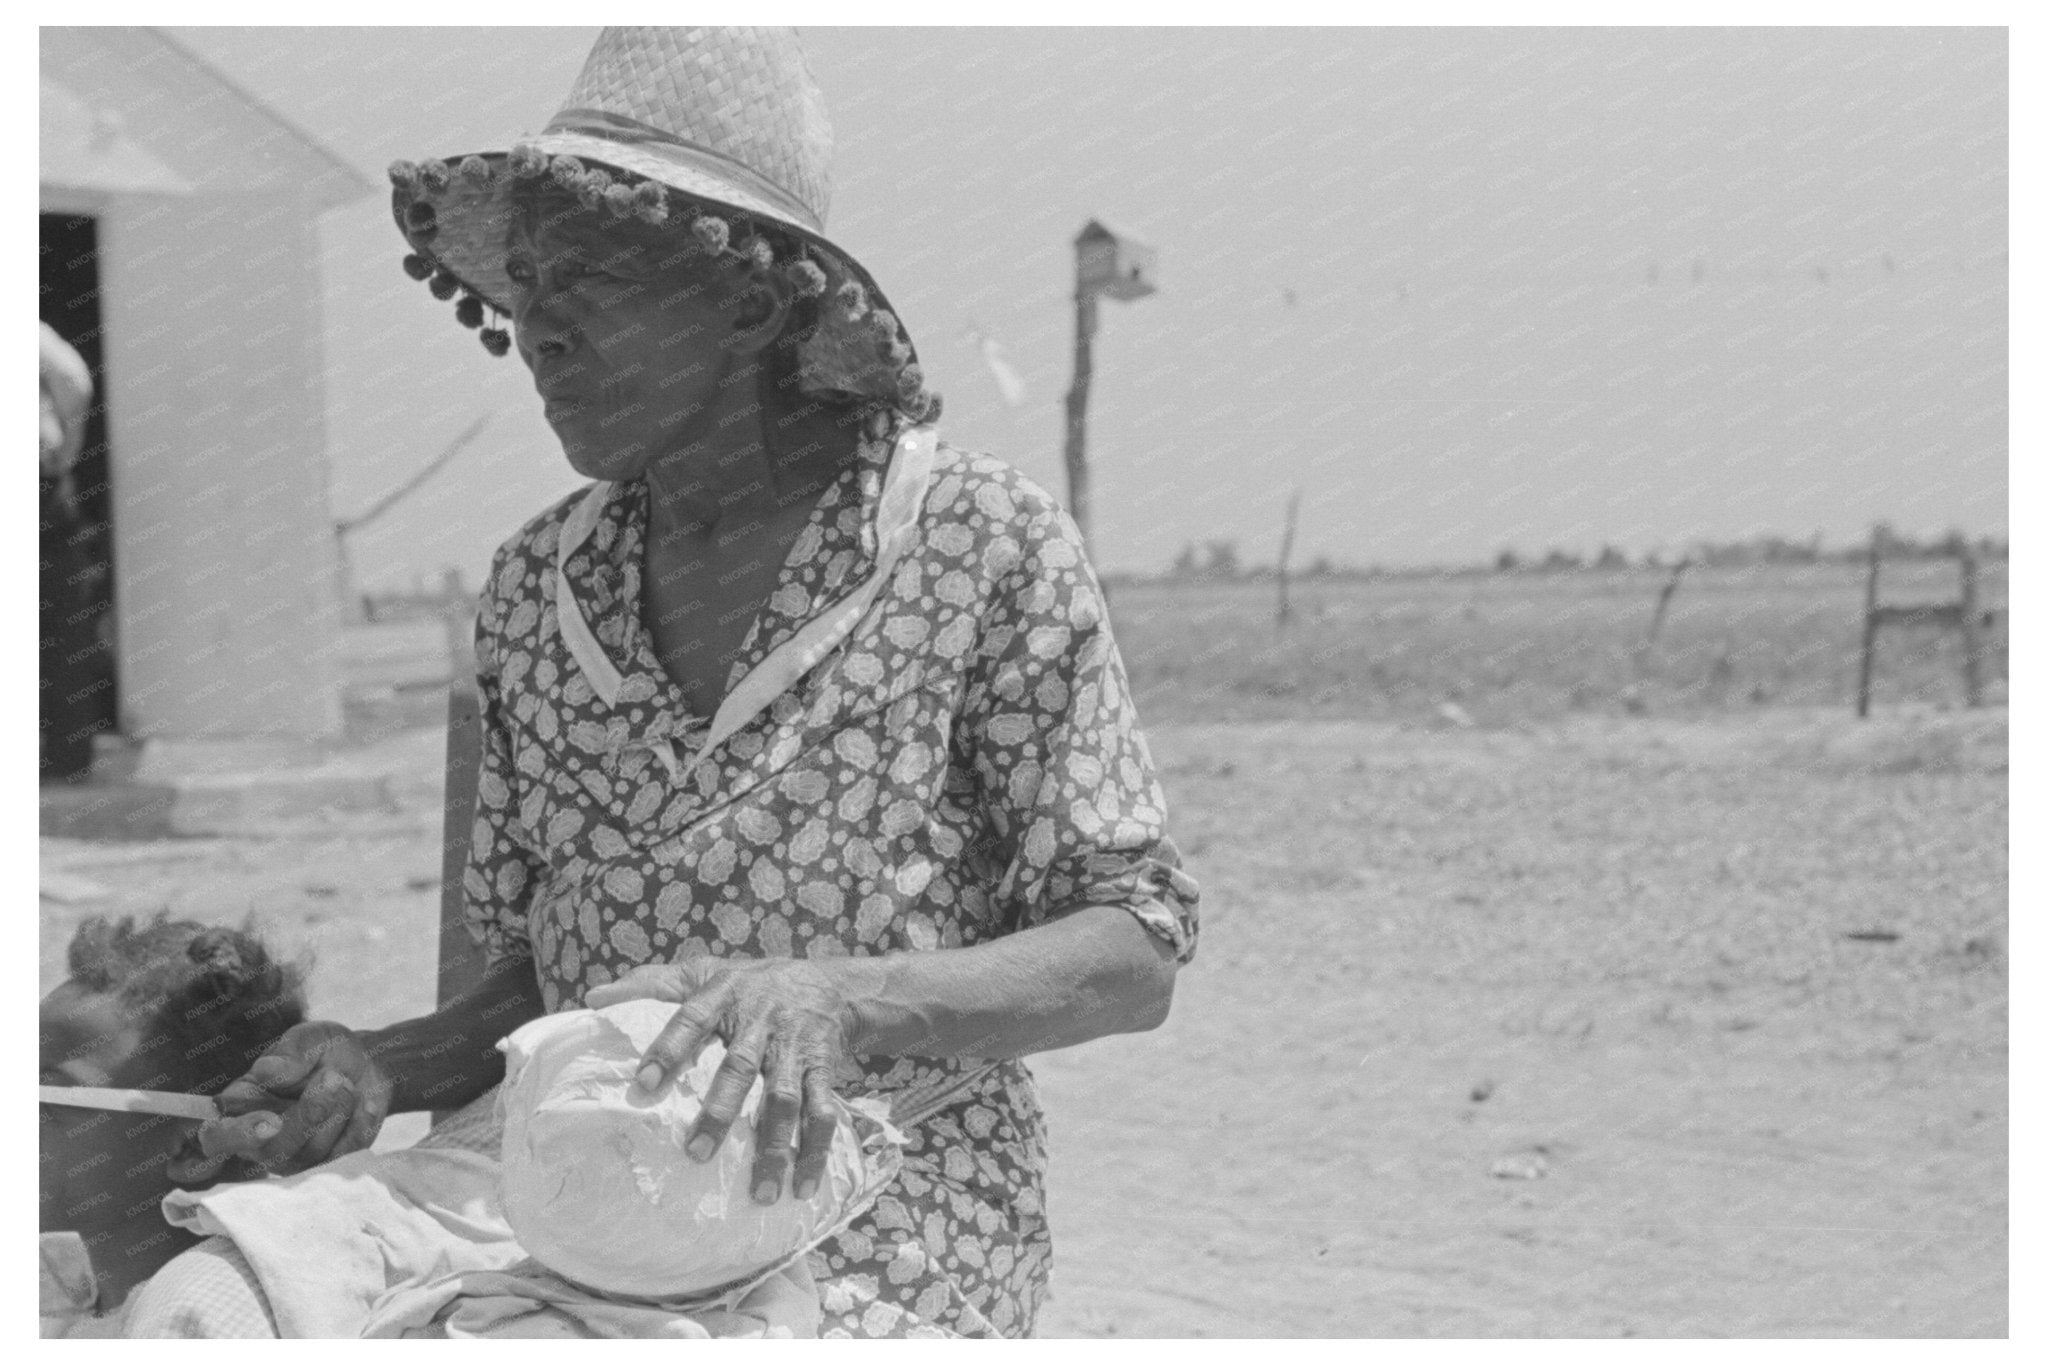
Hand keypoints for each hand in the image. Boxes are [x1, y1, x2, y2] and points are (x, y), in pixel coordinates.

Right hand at [197, 1021, 392, 1174]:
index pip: (217, 1137)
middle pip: (272, 1151)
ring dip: (337, 1111)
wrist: (367, 1066)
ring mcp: (293, 1157)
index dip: (238, 1135)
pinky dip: (359, 1123)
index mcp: (241, 1107)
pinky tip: (364, 1101)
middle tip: (334, 1077)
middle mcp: (260, 1140)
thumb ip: (292, 1050)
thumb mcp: (312, 1037)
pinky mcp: (326, 1164)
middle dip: (309, 1115)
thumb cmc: (325, 1051)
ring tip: (346, 1081)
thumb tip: (267, 1070)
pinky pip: (343, 1155)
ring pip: (310, 1153)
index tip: (271, 1121)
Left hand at [586, 958, 859, 1205]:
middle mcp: (762, 1020)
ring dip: (774, 1146)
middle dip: (720, 1112)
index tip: (643, 1083)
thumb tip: (594, 999)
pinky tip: (803, 1186)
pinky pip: (823, 1110)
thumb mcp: (705, 971)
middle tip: (695, 1154)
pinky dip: (816, 1150)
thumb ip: (652, 984)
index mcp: (726, 994)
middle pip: (740, 1068)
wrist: (837, 985)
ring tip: (760, 1192)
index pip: (693, 1018)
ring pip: (784, 1098)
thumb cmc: (753, 983)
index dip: (669, 1048)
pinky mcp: (824, 1068)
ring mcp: (795, 1047)